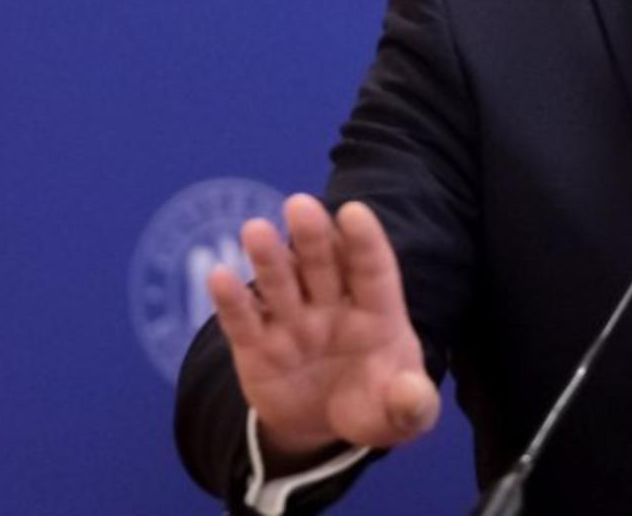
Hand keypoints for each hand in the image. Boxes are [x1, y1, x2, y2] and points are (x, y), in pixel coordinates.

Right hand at [205, 194, 440, 464]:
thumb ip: (413, 405)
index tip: (353, 212)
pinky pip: (243, 321)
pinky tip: (218, 276)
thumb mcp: (402, 414)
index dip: (364, 242)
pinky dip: (231, 300)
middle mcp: (331, 306)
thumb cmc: (373, 403)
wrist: (325, 426)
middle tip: (300, 205)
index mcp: (376, 313)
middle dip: (312, 237)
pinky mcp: (256, 347)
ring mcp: (292, 323)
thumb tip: (411, 395)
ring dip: (268, 258)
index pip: (372, 270)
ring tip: (255, 230)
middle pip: (322, 265)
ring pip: (280, 283)